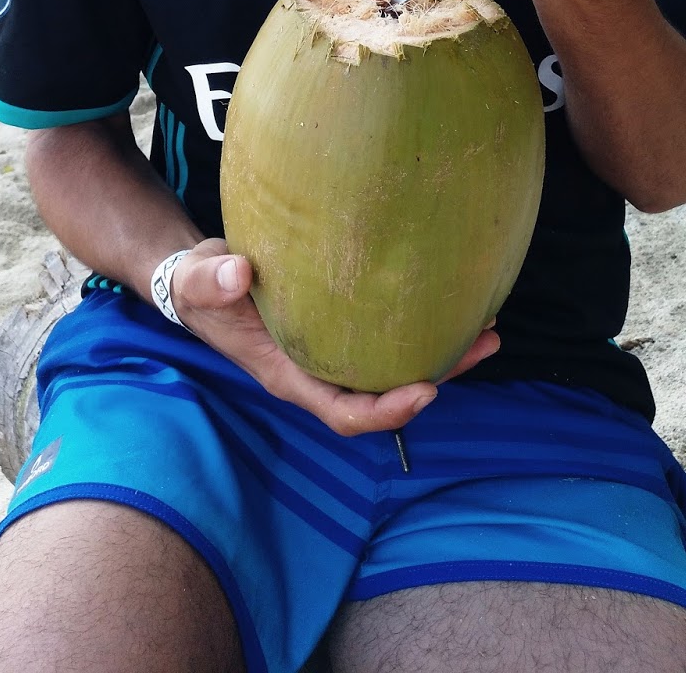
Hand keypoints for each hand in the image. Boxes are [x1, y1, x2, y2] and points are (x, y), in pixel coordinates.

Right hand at [170, 239, 500, 434]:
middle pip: (384, 394)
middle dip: (437, 378)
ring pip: (393, 368)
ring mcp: (331, 354)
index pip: (343, 411)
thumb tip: (239, 274)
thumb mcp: (198, 282)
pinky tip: (451, 303)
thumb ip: (212, 281)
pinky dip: (421, 328)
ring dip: (443, 355)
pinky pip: (387, 339)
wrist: (202, 277)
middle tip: (484, 342)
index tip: (426, 390)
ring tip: (488, 327)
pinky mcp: (341, 328)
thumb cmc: (201, 284)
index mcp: (288, 374)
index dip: (387, 410)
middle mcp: (317, 372)